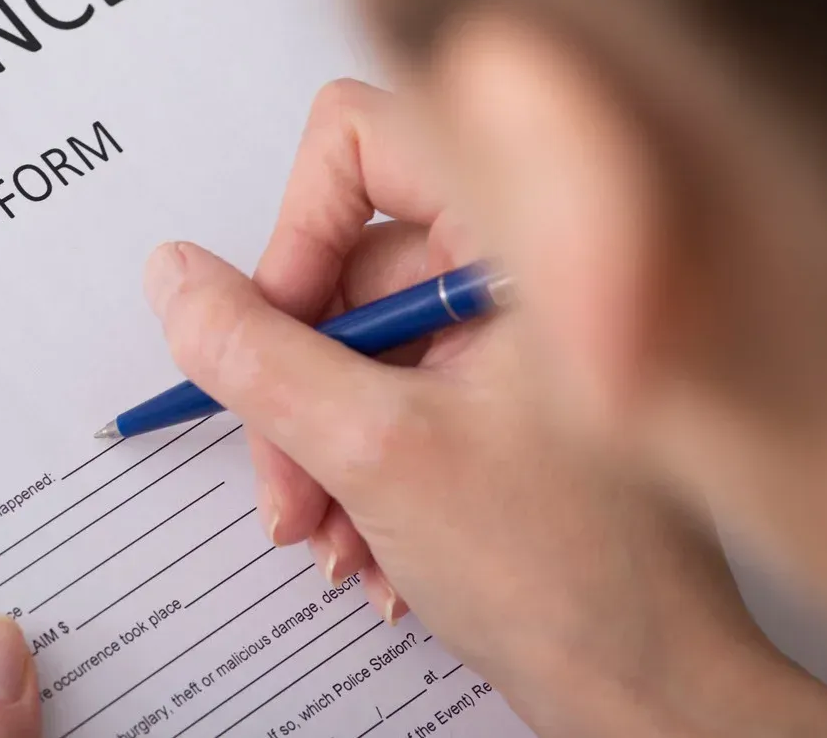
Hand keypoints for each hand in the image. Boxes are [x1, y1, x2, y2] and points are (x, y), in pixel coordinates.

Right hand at [145, 80, 826, 736]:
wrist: (650, 694)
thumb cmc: (576, 576)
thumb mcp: (378, 452)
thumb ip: (258, 355)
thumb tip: (177, 279)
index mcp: (525, 237)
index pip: (363, 144)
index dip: (297, 232)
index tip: (275, 328)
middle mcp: (518, 270)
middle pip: (341, 269)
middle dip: (295, 388)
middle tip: (290, 482)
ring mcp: (506, 336)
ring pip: (351, 346)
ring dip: (318, 446)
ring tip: (334, 532)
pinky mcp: (492, 393)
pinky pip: (383, 393)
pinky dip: (356, 466)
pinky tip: (371, 541)